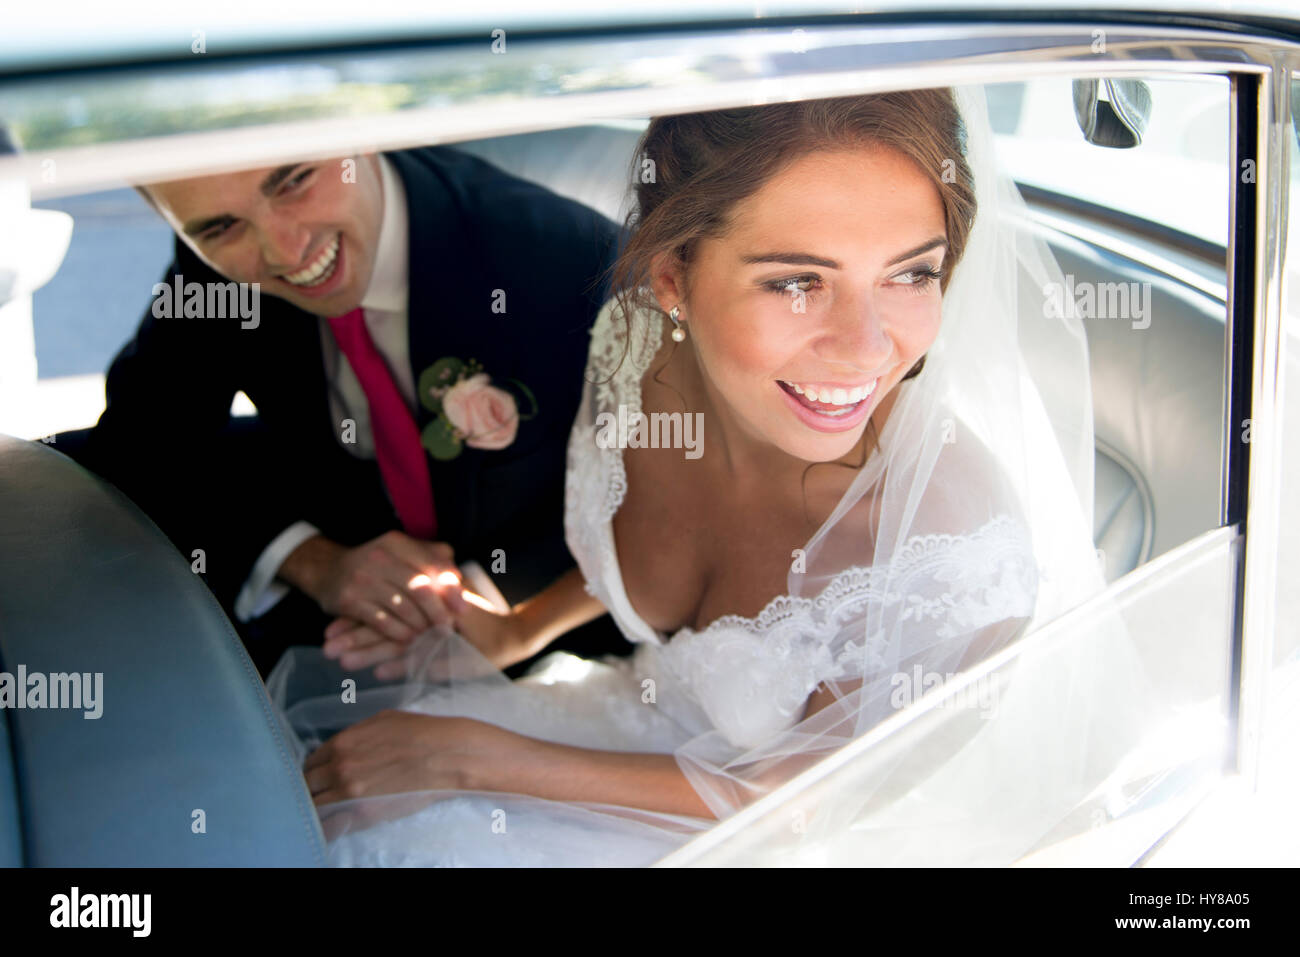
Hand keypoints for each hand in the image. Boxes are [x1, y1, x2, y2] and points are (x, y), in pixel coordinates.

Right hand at [282, 531, 467, 643]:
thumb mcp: (401, 552)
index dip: (451, 589)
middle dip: (438, 612)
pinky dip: (399, 634)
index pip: (433, 565)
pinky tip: (408, 640)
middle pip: (420, 589)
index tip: (462, 609)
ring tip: (431, 636)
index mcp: (397, 543)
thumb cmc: (376, 565)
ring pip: (403, 608)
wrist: (326, 570)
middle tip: (448, 628)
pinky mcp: (349, 600)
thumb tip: (460, 579)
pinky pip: (382, 622)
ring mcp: (362, 579)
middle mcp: (379, 557)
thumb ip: (432, 558)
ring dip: (420, 626)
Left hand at [303, 710, 514, 805]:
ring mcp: (349, 792)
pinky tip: (336, 822)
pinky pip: (332, 824)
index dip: (315, 771)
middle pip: (307, 785)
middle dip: (313, 789)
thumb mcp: (382, 722)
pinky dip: (330, 824)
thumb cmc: (421, 733)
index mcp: (342, 743)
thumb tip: (343, 748)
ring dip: (319, 807)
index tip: (321, 777)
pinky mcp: (363, 813)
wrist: (447, 754)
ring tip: (330, 809)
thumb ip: (356, 737)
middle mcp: (339, 767)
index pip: (310, 762)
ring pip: (314, 807)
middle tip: (323, 794)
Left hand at [321, 594, 540, 678]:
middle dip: (354, 638)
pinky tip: (379, 674)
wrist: (512, 637)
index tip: (329, 632)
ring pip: (399, 640)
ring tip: (344, 662)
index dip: (356, 623)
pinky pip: (424, 657)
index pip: (384, 614)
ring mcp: (441, 632)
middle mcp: (428, 618)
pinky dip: (403, 666)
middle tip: (327, 648)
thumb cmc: (474, 633)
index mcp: (423, 610)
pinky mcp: (455, 647)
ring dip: (370, 652)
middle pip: (386, 625)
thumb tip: (372, 646)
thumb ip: (412, 628)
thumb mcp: (441, 627)